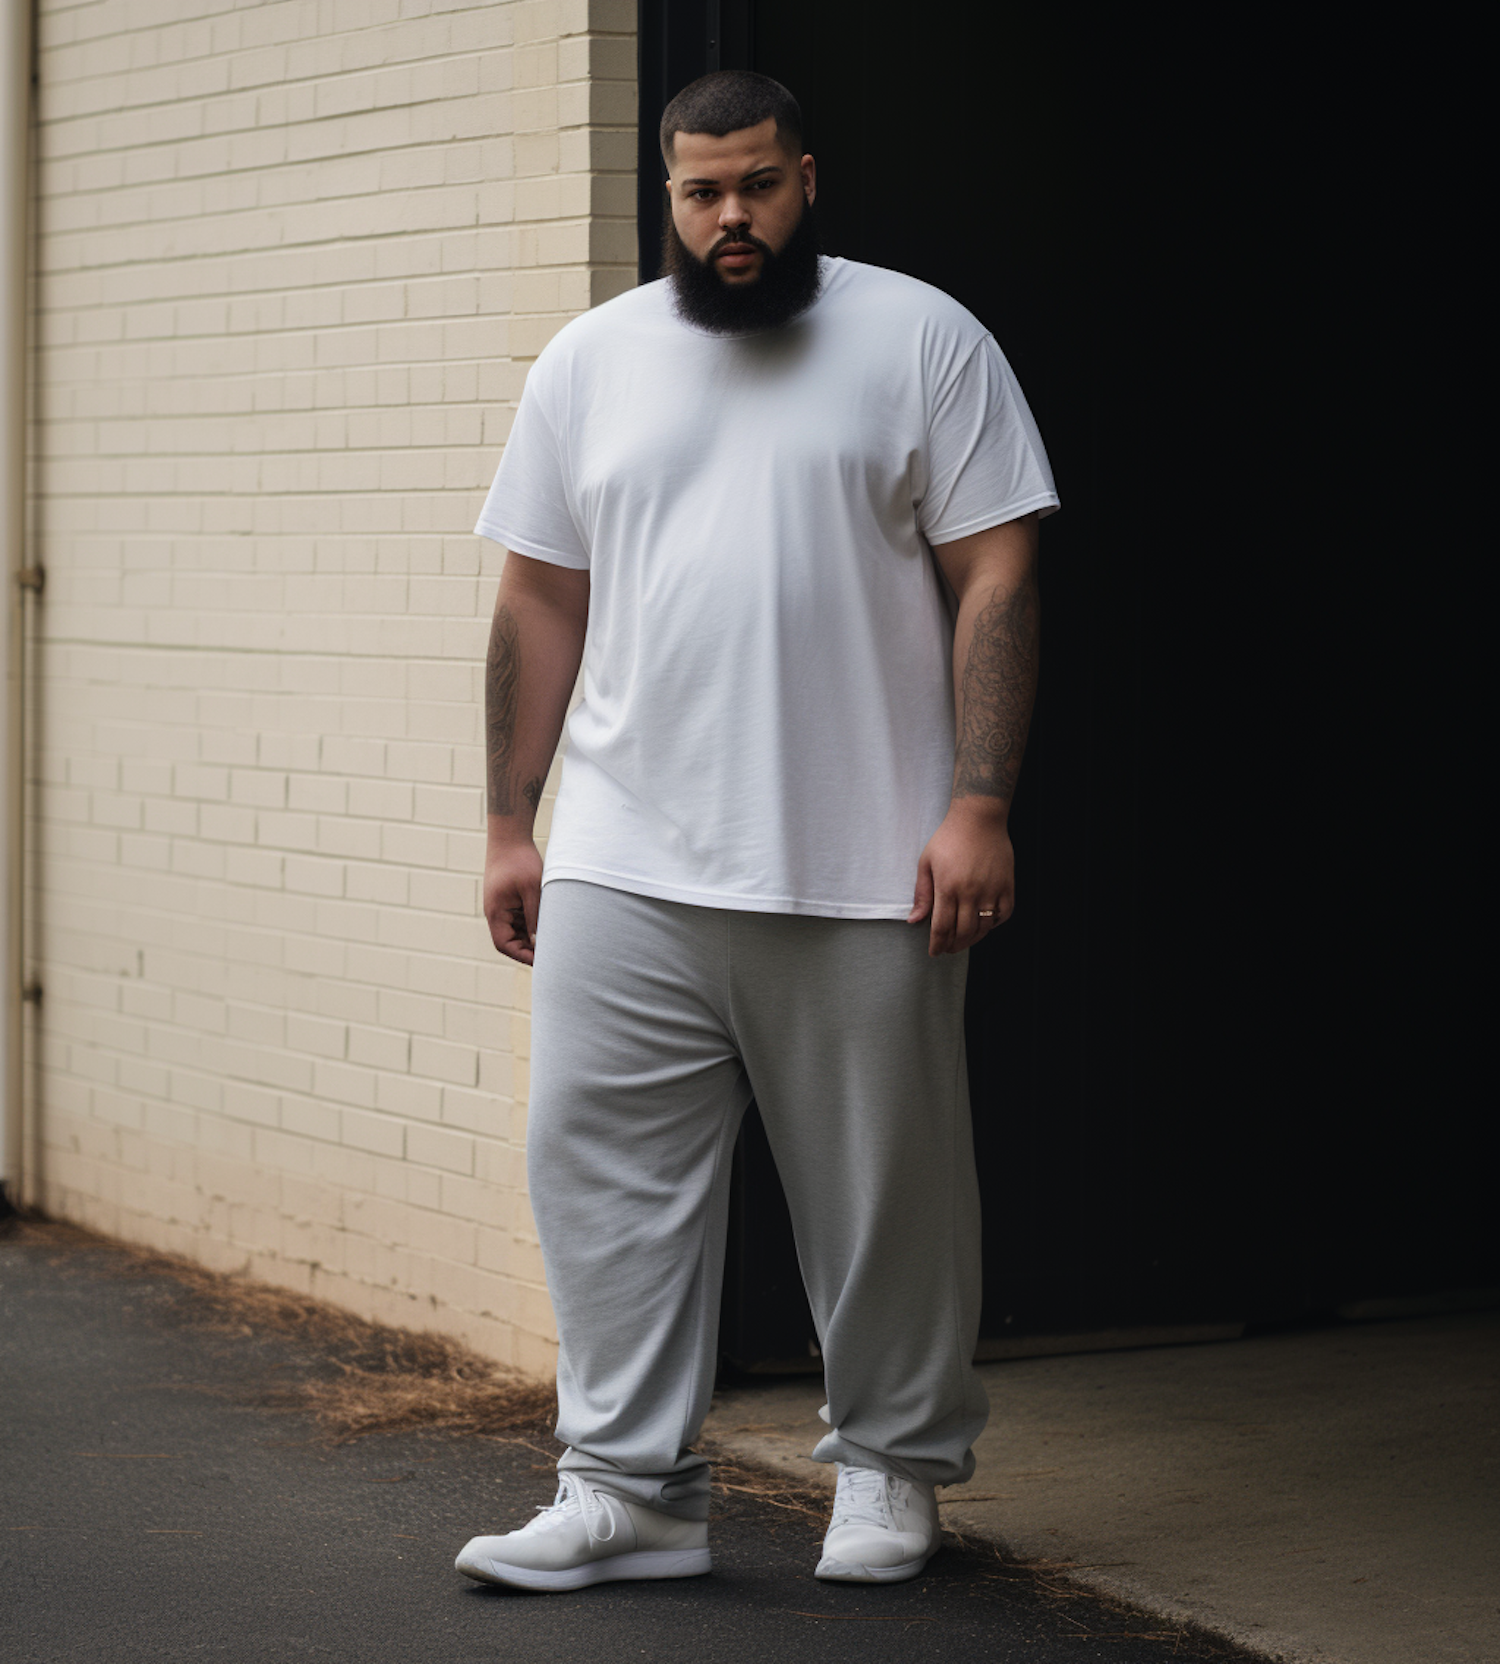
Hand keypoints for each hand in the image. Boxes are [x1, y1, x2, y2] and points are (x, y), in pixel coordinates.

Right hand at [484, 835, 543, 965]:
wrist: (510, 836)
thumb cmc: (520, 860)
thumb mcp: (532, 889)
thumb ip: (534, 916)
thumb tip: (538, 941)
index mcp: (496, 912)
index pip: (504, 945)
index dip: (522, 956)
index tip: (542, 962)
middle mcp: (496, 912)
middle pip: (510, 940)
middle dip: (528, 949)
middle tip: (552, 954)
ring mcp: (503, 906)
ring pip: (517, 930)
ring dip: (532, 936)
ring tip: (554, 938)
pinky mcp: (510, 899)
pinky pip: (520, 918)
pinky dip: (532, 923)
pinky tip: (549, 922)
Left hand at [907, 801, 1014, 956]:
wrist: (978, 819)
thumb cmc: (949, 838)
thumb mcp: (926, 863)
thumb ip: (922, 894)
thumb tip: (914, 920)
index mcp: (948, 887)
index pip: (941, 927)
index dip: (937, 944)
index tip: (934, 952)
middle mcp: (971, 892)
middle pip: (963, 932)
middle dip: (953, 946)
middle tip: (948, 949)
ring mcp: (992, 890)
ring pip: (983, 928)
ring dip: (973, 940)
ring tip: (964, 942)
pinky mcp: (1007, 885)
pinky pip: (1004, 914)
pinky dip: (995, 925)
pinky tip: (985, 925)